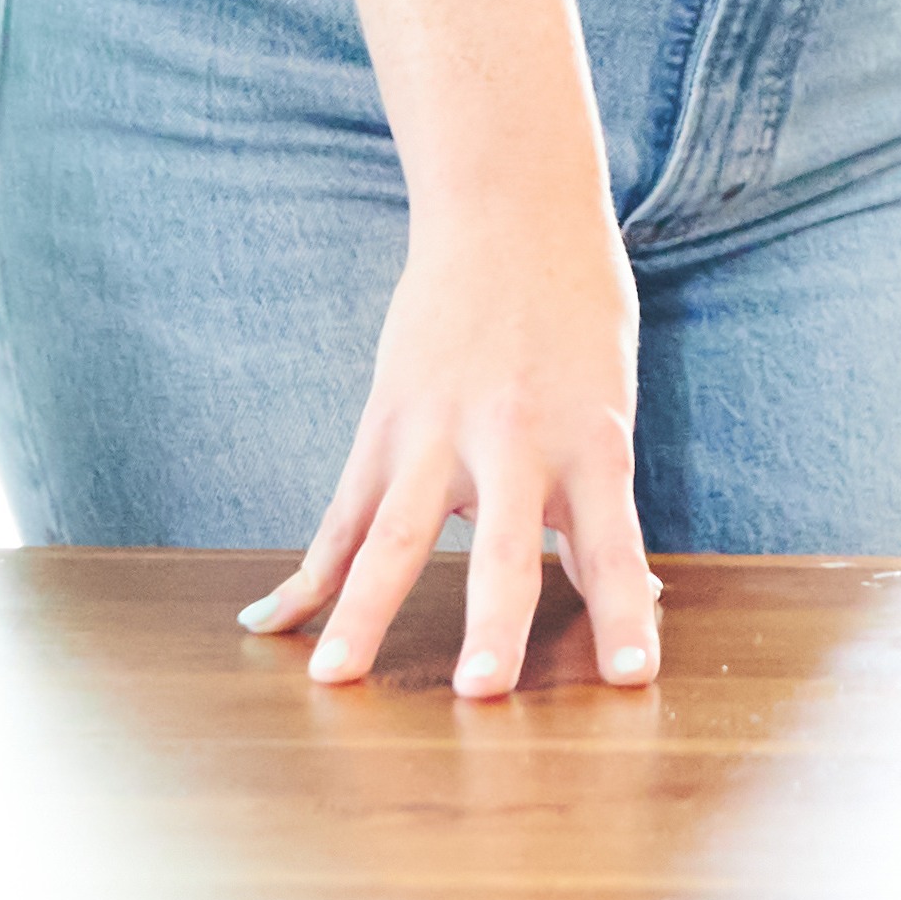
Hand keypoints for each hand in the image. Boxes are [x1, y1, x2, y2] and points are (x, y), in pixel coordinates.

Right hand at [245, 192, 662, 701]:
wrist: (511, 208)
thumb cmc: (580, 315)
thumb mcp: (609, 404)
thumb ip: (602, 505)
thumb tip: (631, 595)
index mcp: (592, 441)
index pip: (613, 544)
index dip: (623, 612)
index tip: (632, 678)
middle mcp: (516, 442)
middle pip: (504, 545)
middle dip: (492, 622)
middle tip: (481, 691)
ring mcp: (440, 431)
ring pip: (396, 534)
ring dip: (364, 613)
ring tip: (335, 679)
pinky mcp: (385, 423)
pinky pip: (342, 513)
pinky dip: (307, 574)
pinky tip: (268, 625)